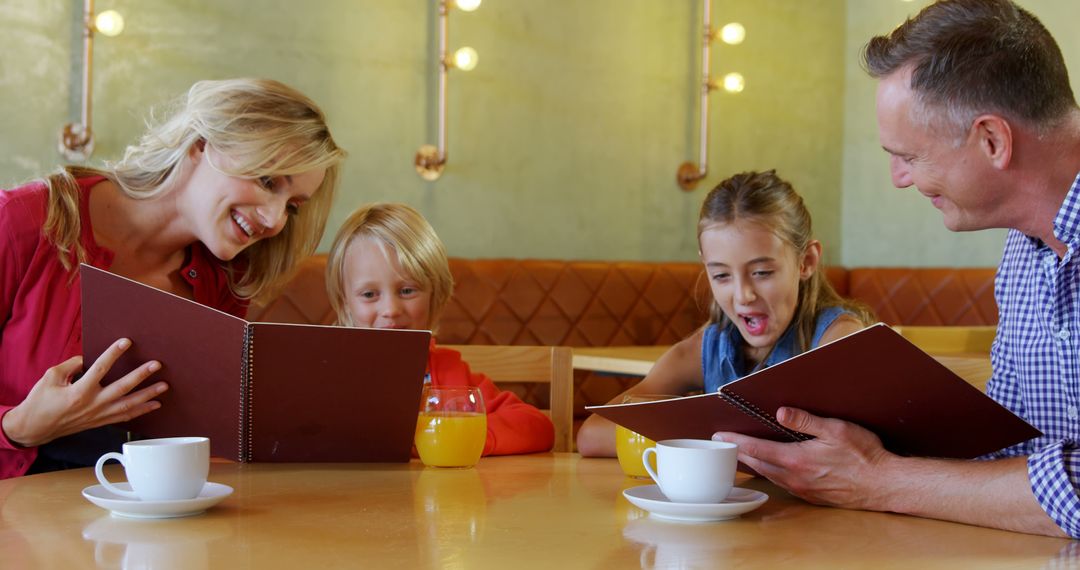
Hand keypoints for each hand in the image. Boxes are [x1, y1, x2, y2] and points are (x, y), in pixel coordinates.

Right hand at [1, 338, 166, 447]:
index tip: (126, 342)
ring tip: (164, 386)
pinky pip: (125, 417)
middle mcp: (91, 404)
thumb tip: (88, 358)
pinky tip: (155, 404)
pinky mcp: (100, 422)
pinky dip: (141, 411)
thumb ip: (71, 365)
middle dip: (141, 375)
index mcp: (78, 392)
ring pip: (128, 405)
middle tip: (156, 365)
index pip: (100, 368)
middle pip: (121, 388)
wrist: (34, 427)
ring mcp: (98, 415)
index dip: (113, 353)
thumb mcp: (50, 377)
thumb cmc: (40, 402)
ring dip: (148, 395)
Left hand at [713, 407, 893, 509]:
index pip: (756, 448)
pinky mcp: (811, 496)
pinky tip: (769, 468)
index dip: (736, 441)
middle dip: (738, 453)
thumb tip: (780, 412)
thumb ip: (806, 420)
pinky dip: (769, 473)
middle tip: (722, 445)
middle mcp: (794, 477)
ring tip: (740, 455)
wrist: (883, 485)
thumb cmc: (863, 455)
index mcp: (796, 459)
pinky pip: (782, 483)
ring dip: (752, 464)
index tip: (719, 436)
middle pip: (757, 464)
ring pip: (768, 475)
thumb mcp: (836, 430)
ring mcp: (802, 489)